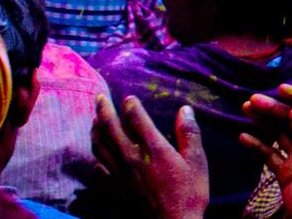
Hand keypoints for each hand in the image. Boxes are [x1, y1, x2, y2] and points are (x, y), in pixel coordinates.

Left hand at [94, 94, 209, 218]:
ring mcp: (119, 175)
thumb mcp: (197, 162)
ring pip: (100, 147)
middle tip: (99, 97)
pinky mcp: (113, 190)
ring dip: (95, 131)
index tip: (128, 97)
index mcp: (153, 149)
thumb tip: (185, 109)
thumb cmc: (188, 194)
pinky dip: (95, 159)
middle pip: (111, 129)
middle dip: (104, 110)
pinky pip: (98, 171)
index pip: (137, 119)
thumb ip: (189, 134)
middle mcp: (131, 158)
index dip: (131, 105)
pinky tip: (97, 157)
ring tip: (94, 120)